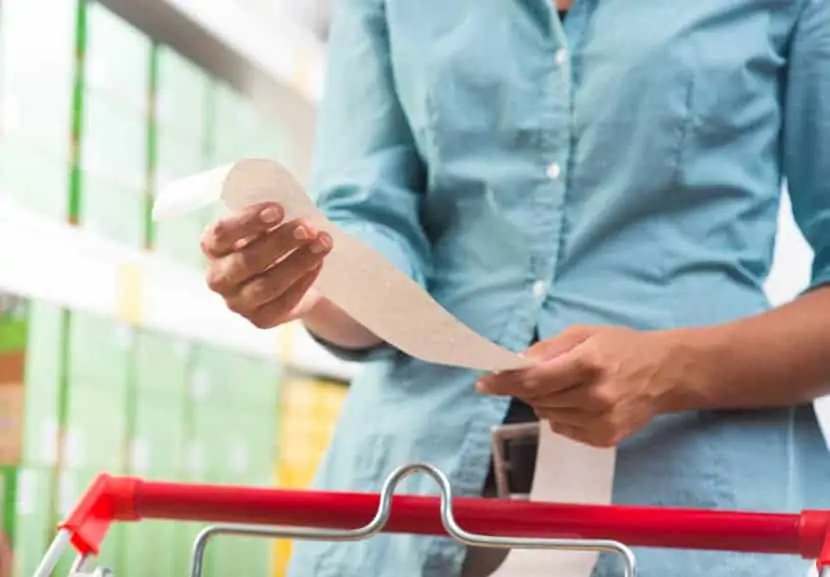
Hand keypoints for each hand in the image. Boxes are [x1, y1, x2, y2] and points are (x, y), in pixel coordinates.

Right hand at [201, 202, 331, 328]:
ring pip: (267, 285)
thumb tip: (293, 207)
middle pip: (247, 261)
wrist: (286, 275)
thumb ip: (270, 216)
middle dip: (281, 242)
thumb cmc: (271, 239)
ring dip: (299, 262)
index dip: (249, 221)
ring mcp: (237, 302)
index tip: (279, 209)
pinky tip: (318, 264)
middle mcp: (218, 277)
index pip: (222, 234)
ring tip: (322, 243)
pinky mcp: (260, 319)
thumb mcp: (265, 224)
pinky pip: (284, 302)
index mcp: (212, 246)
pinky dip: (304, 281)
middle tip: (308, 227)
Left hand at [477, 325, 687, 446]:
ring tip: (562, 386)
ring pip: (547, 415)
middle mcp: (596, 396)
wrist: (666, 373)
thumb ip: (547, 349)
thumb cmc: (621, 347)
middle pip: (537, 399)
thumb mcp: (584, 334)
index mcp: (589, 363)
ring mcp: (602, 421)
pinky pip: (563, 430)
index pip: (534, 380)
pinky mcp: (606, 439)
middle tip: (527, 376)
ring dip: (542, 401)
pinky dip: (559, 416)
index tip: (483, 383)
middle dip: (524, 388)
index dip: (504, 382)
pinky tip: (575, 401)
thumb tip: (512, 363)